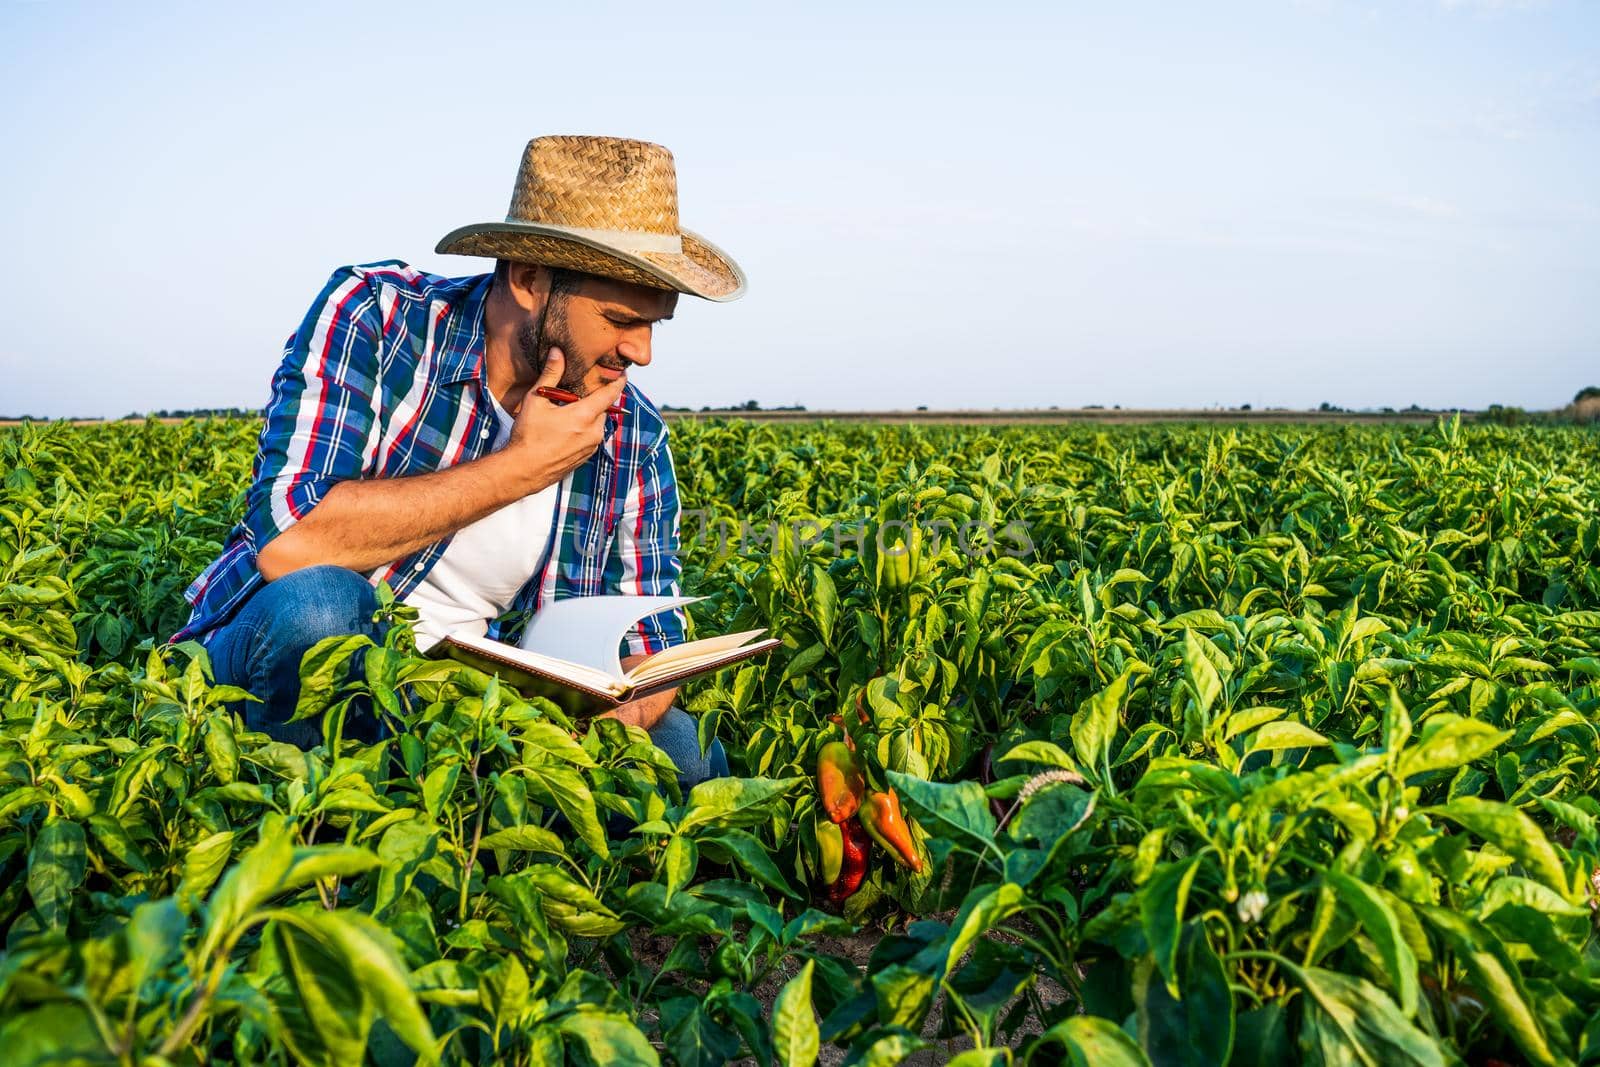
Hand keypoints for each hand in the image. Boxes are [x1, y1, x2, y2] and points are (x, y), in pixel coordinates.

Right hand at [498, 348, 625, 495]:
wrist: (523, 470)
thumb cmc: (528, 435)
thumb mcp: (536, 400)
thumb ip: (550, 374)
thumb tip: (557, 352)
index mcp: (585, 416)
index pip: (610, 394)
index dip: (618, 382)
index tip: (622, 373)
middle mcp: (594, 432)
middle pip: (602, 408)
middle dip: (593, 399)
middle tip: (579, 392)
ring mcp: (591, 447)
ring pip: (596, 423)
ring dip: (587, 415)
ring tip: (567, 411)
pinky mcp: (586, 457)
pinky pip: (591, 436)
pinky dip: (584, 429)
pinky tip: (565, 429)